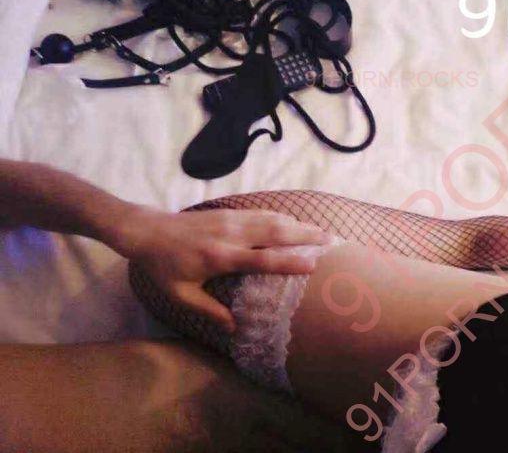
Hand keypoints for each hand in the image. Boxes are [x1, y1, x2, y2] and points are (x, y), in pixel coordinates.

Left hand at [108, 206, 329, 332]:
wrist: (147, 231)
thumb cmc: (162, 266)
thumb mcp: (180, 294)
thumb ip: (208, 310)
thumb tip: (235, 327)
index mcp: (219, 258)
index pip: (262, 258)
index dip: (288, 261)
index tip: (312, 264)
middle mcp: (230, 235)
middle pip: (274, 232)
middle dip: (304, 235)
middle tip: (330, 240)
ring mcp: (230, 220)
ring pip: (270, 219)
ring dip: (297, 223)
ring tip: (319, 229)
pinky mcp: (228, 212)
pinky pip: (260, 212)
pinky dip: (280, 216)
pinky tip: (293, 220)